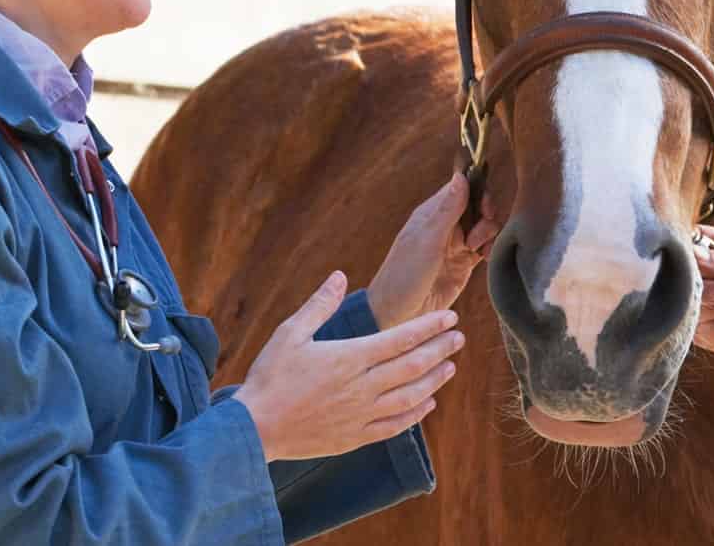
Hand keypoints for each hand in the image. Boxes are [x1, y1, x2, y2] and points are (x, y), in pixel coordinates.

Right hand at [234, 271, 465, 461]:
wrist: (255, 429)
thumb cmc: (269, 377)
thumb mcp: (289, 334)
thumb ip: (319, 305)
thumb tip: (339, 275)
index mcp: (349, 358)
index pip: (400, 338)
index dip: (429, 327)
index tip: (451, 318)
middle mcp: (361, 387)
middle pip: (412, 366)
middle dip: (440, 350)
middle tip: (459, 338)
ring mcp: (361, 415)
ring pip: (410, 397)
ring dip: (434, 381)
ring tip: (449, 367)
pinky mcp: (355, 438)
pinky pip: (395, 426)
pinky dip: (415, 415)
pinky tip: (427, 404)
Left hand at [367, 174, 500, 331]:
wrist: (398, 315)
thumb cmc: (404, 274)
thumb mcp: (427, 240)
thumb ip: (448, 209)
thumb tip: (462, 176)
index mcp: (432, 213)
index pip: (462, 189)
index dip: (478, 193)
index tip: (484, 208)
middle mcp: (445, 226)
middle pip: (478, 207)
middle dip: (486, 216)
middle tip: (478, 234)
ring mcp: (456, 245)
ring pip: (484, 227)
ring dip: (488, 234)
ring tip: (476, 249)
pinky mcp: (464, 264)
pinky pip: (485, 248)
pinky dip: (489, 249)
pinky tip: (484, 257)